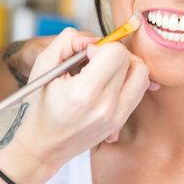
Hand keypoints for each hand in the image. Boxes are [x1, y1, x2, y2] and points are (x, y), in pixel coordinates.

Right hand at [6, 28, 150, 170]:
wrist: (44, 144)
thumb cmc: (41, 104)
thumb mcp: (43, 65)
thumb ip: (67, 40)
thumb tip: (93, 39)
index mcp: (83, 93)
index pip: (116, 53)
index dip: (102, 46)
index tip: (87, 54)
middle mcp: (106, 107)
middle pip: (132, 61)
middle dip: (113, 52)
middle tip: (94, 60)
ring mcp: (117, 116)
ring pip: (142, 74)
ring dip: (126, 64)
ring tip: (105, 68)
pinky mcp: (121, 121)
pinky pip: (139, 89)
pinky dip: (128, 78)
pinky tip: (109, 80)